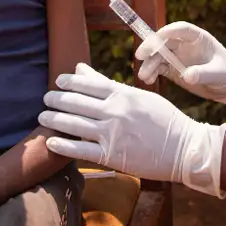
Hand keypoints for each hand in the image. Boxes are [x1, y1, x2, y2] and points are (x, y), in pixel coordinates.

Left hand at [40, 63, 225, 196]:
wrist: (183, 148)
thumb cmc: (164, 119)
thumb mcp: (139, 95)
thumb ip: (109, 84)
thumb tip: (82, 69)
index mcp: (122, 94)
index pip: (87, 84)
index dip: (68, 82)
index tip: (57, 81)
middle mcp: (114, 111)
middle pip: (75, 103)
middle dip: (56, 100)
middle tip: (45, 99)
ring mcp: (111, 134)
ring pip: (73, 124)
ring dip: (54, 120)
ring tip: (42, 117)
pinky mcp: (111, 156)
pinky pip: (80, 150)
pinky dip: (62, 146)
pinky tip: (50, 142)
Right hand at [135, 21, 225, 104]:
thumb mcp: (220, 73)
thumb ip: (204, 73)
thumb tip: (187, 75)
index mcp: (198, 38)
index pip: (182, 29)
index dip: (169, 31)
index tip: (158, 36)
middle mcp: (185, 44)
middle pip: (164, 40)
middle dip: (151, 47)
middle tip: (140, 55)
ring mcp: (177, 56)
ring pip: (158, 55)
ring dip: (149, 63)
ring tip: (144, 76)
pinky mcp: (173, 68)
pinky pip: (159, 68)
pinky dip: (152, 72)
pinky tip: (149, 80)